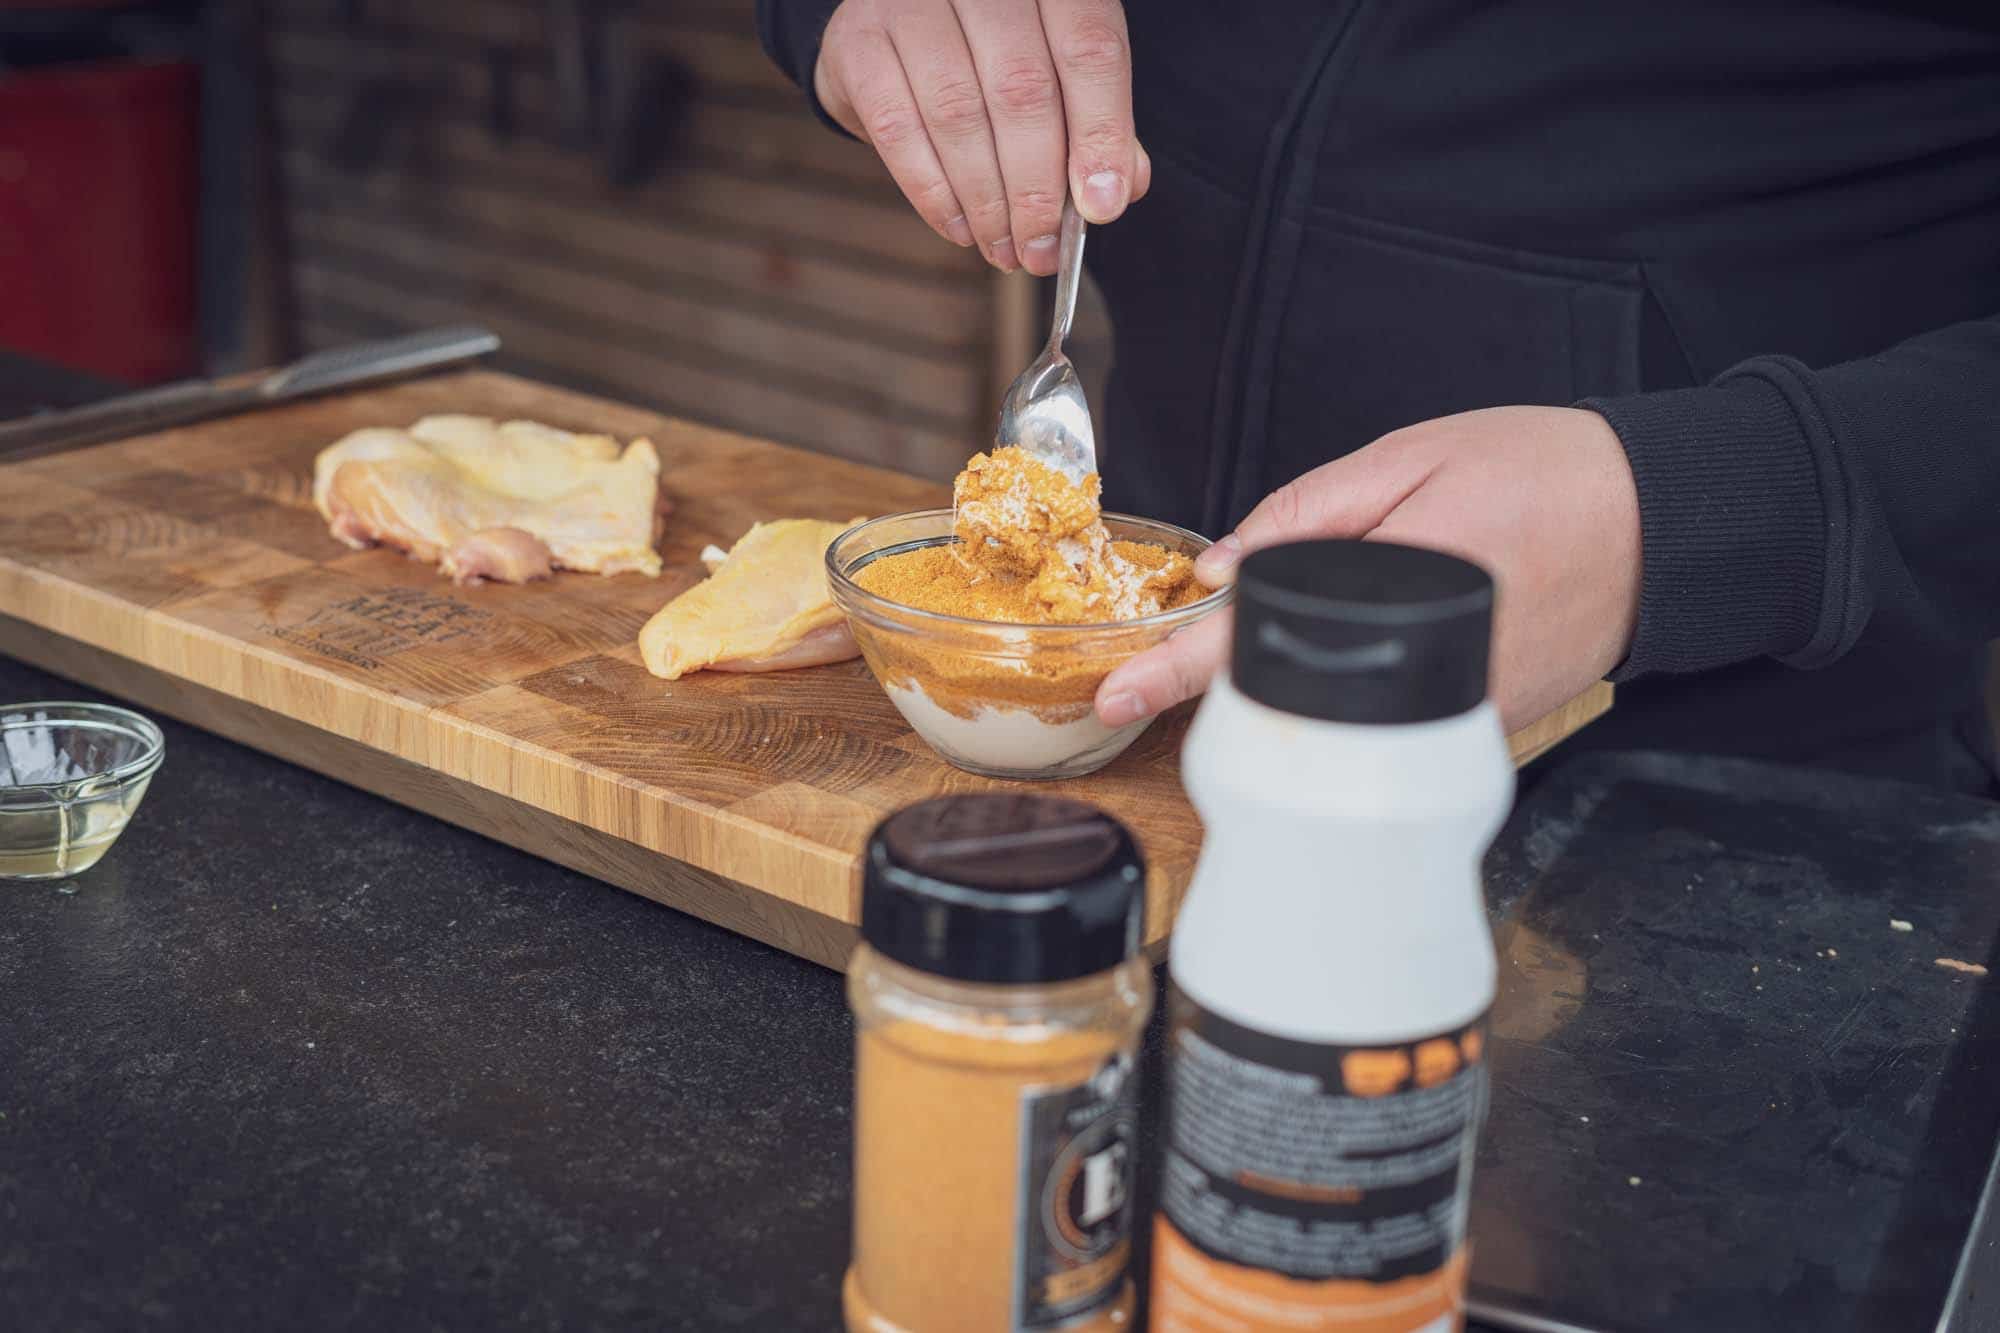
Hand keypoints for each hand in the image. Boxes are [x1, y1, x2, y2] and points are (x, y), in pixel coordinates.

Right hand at [813, 0, 1150, 274]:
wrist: (900, 20)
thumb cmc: (995, 52)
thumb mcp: (1059, 70)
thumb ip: (1096, 121)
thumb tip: (1117, 191)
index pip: (1088, 48)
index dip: (1100, 133)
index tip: (1101, 209)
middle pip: (1021, 89)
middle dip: (1036, 188)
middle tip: (1042, 251)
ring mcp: (911, 0)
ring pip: (959, 115)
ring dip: (986, 202)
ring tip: (1004, 250)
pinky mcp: (858, 41)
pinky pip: (899, 130)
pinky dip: (934, 194)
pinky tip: (959, 228)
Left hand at [1096, 406, 1643, 733]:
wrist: (1662, 525)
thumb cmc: (1543, 475)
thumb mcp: (1414, 459)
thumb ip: (1310, 512)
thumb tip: (1221, 567)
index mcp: (1399, 587)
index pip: (1263, 642)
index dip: (1179, 673)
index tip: (1119, 695)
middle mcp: (1429, 671)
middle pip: (1292, 707)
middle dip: (1222, 697)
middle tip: (1167, 679)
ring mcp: (1460, 714)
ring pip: (1339, 731)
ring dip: (1284, 705)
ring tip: (1263, 663)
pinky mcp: (1483, 731)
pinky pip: (1391, 731)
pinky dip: (1348, 706)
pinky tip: (1342, 669)